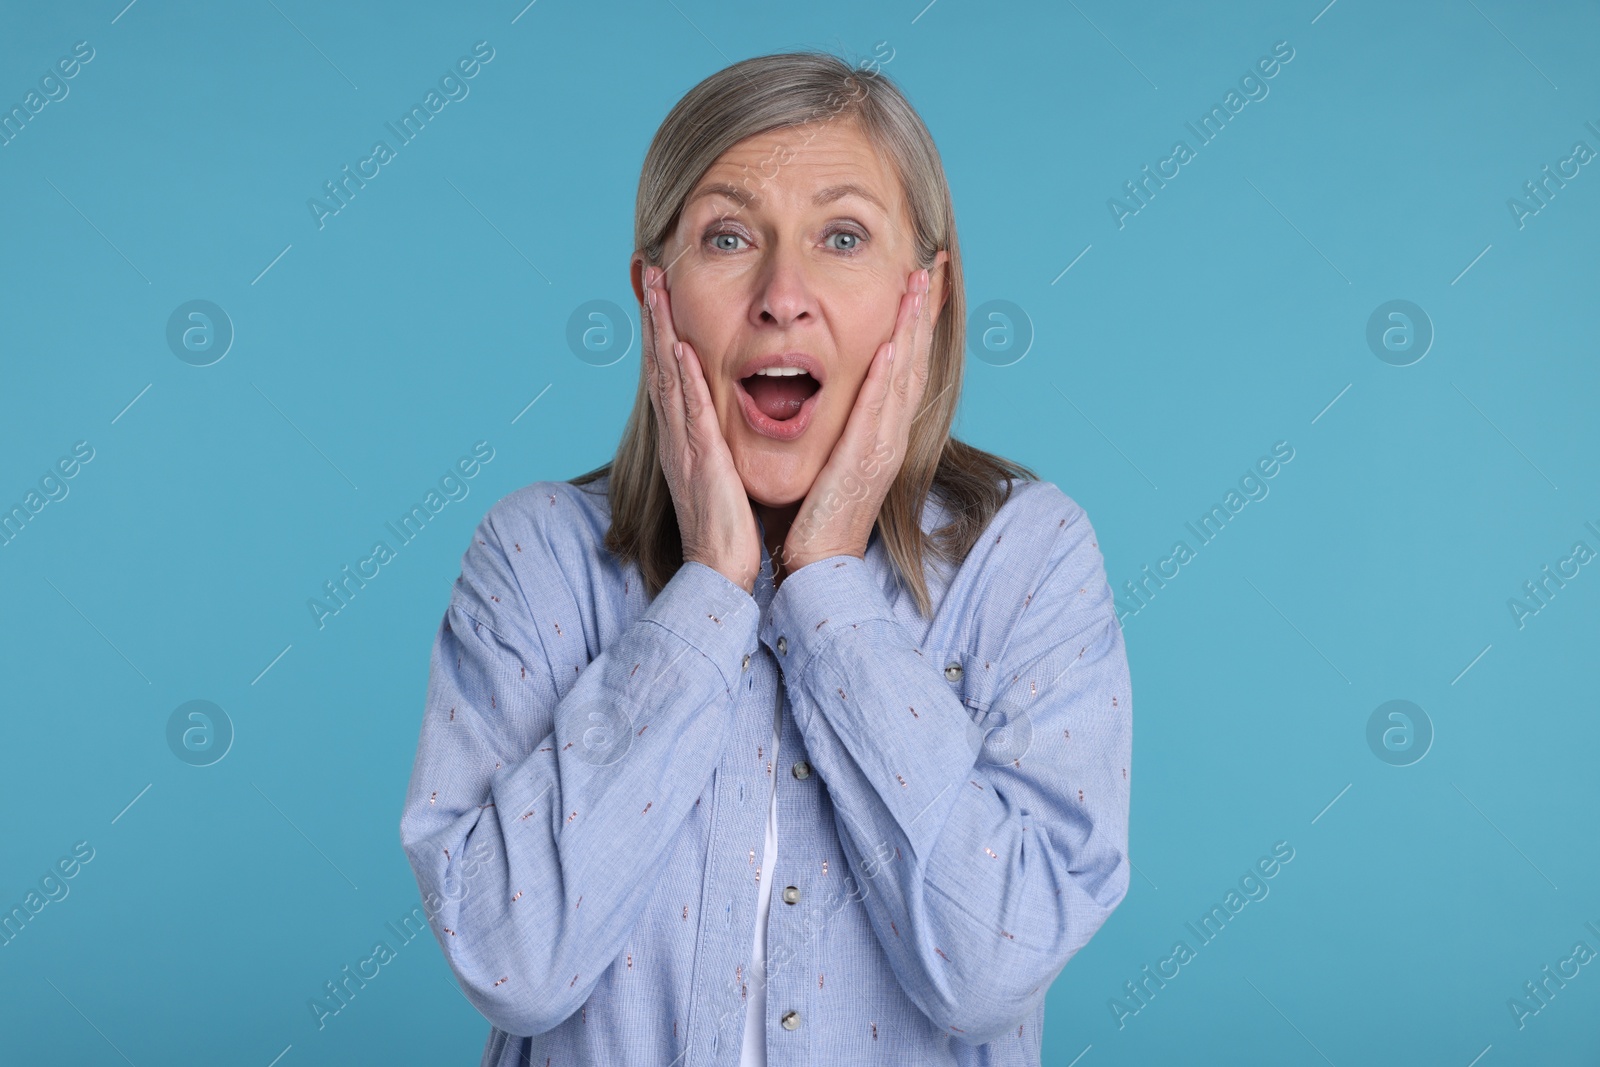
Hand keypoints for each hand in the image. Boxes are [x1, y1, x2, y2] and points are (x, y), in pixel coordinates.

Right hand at [641, 265, 761, 593]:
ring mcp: (684, 446)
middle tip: (650, 271)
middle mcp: (677, 434)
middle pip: (659, 363)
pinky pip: (688, 414)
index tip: (660, 289)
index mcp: (685, 435)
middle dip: (654, 315)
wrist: (720, 569)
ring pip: (667, 377)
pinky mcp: (699, 462)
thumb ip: (717, 439)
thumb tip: (721, 412)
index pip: (671, 370)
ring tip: (656, 290)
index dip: (662, 327)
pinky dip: (681, 380)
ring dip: (660, 331)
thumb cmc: (728, 524)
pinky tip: (678, 350)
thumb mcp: (721, 470)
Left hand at [777, 266, 936, 575]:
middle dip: (924, 310)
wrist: (818, 563)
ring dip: (913, 328)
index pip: (905, 364)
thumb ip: (841, 423)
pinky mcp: (863, 464)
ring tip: (918, 285)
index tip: (921, 280)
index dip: (916, 320)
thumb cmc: (818, 514)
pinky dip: (888, 377)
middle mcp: (890, 435)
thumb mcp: (835, 457)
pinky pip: (879, 412)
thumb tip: (837, 392)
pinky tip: (893, 345)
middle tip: (933, 264)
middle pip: (916, 360)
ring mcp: (882, 448)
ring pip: (905, 377)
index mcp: (882, 431)